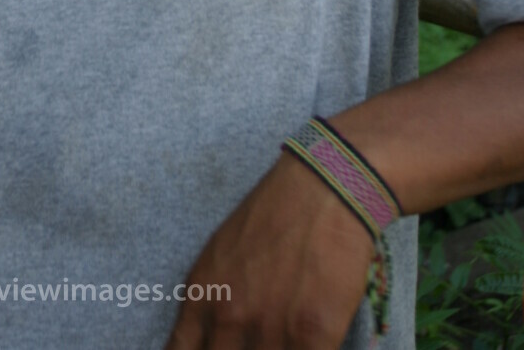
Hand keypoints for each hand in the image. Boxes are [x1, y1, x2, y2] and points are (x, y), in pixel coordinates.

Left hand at [164, 152, 374, 348]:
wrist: (322, 189)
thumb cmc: (273, 215)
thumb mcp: (220, 255)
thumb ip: (211, 302)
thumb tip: (210, 338)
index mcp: (202, 296)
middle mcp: (228, 317)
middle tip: (250, 342)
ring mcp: (270, 330)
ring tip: (280, 337)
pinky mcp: (313, 337)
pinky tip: (310, 343)